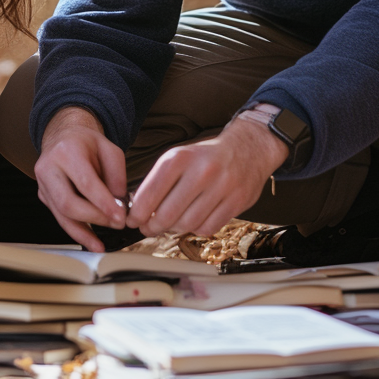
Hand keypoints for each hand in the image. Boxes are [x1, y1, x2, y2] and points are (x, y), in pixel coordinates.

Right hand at [34, 106, 127, 250]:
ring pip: (61, 215)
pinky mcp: (43, 196)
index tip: (120, 217)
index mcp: (67, 150)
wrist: (65, 136)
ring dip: (84, 232)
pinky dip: (76, 231)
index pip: (85, 183)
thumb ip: (117, 176)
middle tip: (116, 224)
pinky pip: (59, 218)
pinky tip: (91, 240)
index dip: (103, 203)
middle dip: (94, 218)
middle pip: (68, 203)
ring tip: (101, 244)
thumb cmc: (88, 143)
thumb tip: (120, 205)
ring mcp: (42, 183)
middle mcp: (49, 166)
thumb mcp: (110, 150)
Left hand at [126, 117, 287, 237]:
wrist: (247, 148)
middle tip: (148, 228)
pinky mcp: (236, 202)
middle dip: (152, 226)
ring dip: (174, 229)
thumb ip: (159, 180)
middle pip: (167, 214)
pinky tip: (192, 220)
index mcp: (180, 157)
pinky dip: (196, 229)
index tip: (132, 219)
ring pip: (187, 224)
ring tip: (169, 224)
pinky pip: (207, 228)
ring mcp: (221, 187)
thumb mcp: (179, 157)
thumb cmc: (206, 156)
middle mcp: (200, 171)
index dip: (137, 212)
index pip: (151, 192)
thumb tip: (136, 207)